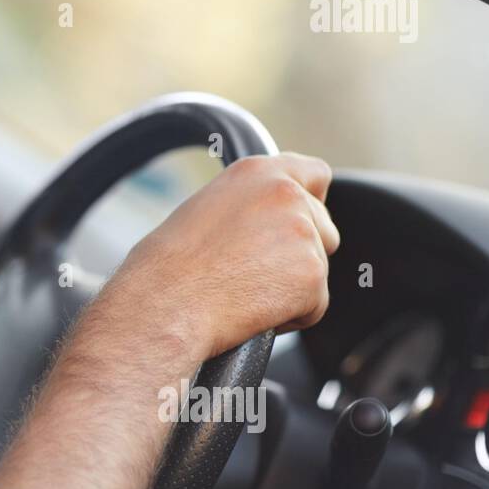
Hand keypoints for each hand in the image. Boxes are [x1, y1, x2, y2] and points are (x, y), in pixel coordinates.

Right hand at [98, 152, 339, 363]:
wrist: (165, 301)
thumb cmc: (168, 267)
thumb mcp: (206, 210)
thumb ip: (249, 206)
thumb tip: (269, 227)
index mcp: (256, 172)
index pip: (314, 173)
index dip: (312, 200)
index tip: (303, 219)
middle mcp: (286, 194)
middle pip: (323, 228)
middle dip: (299, 254)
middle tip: (254, 273)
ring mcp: (302, 232)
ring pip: (317, 269)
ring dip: (291, 287)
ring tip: (243, 292)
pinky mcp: (311, 274)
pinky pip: (315, 305)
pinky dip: (291, 316)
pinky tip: (252, 310)